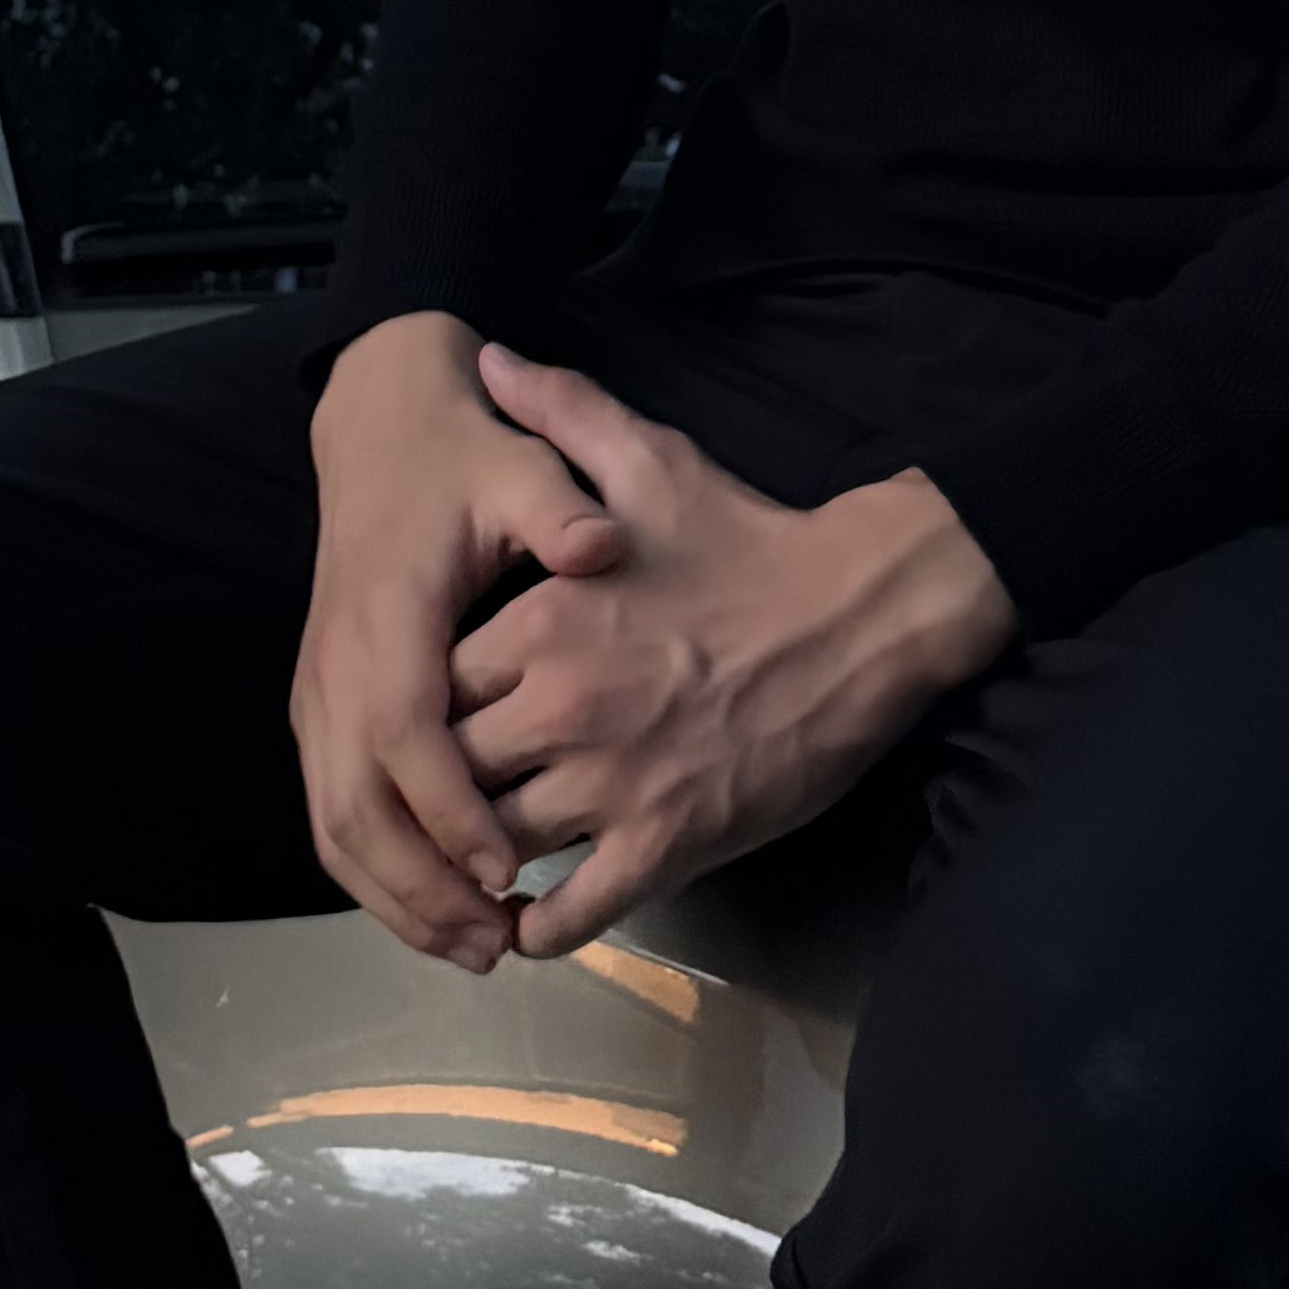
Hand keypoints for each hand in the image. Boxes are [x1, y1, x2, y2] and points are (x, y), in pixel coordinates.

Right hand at [296, 311, 630, 972]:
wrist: (383, 434)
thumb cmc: (464, 460)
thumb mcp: (521, 468)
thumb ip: (560, 511)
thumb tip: (601, 547)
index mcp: (389, 616)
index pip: (406, 736)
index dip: (453, 813)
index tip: (511, 870)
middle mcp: (339, 665)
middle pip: (357, 806)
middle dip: (423, 887)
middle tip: (496, 945)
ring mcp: (321, 693)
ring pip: (336, 823)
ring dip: (397, 896)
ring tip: (473, 949)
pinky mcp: (323, 709)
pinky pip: (334, 810)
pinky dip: (376, 871)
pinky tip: (436, 906)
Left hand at [443, 342, 1018, 959]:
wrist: (865, 613)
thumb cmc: (752, 539)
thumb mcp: (653, 460)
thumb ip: (562, 412)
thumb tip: (491, 360)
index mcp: (547, 617)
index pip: (433, 684)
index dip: (423, 707)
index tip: (432, 714)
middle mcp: (565, 705)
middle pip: (451, 771)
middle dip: (441, 788)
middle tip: (438, 802)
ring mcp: (616, 782)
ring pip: (499, 845)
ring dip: (479, 861)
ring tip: (468, 870)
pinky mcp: (669, 844)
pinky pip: (576, 910)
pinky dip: (541, 928)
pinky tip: (528, 925)